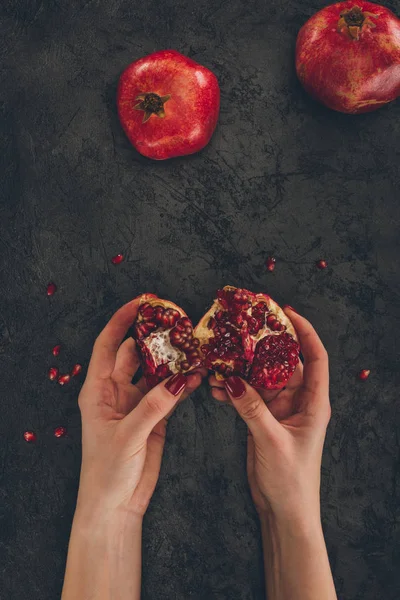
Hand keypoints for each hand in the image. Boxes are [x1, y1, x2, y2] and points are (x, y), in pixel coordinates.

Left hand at [76, 299, 204, 520]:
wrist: (116, 504)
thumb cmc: (107, 471)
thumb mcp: (127, 435)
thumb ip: (153, 406)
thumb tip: (179, 379)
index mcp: (98, 390)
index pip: (108, 345)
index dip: (122, 322)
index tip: (141, 303)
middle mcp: (116, 391)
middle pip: (135, 353)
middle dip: (154, 338)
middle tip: (176, 323)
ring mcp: (137, 402)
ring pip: (156, 372)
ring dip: (172, 361)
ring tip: (192, 347)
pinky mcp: (154, 416)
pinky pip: (169, 392)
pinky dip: (182, 383)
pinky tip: (196, 375)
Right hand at [209, 307, 330, 521]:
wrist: (284, 510)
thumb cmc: (291, 480)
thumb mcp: (272, 441)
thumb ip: (252, 408)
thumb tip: (232, 378)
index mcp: (313, 402)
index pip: (315, 357)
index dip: (304, 332)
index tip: (286, 312)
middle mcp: (298, 401)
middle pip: (282, 362)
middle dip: (262, 345)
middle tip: (242, 327)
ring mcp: (279, 409)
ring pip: (260, 377)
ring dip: (241, 369)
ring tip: (219, 359)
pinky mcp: (262, 418)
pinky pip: (246, 395)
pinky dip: (232, 389)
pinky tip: (215, 387)